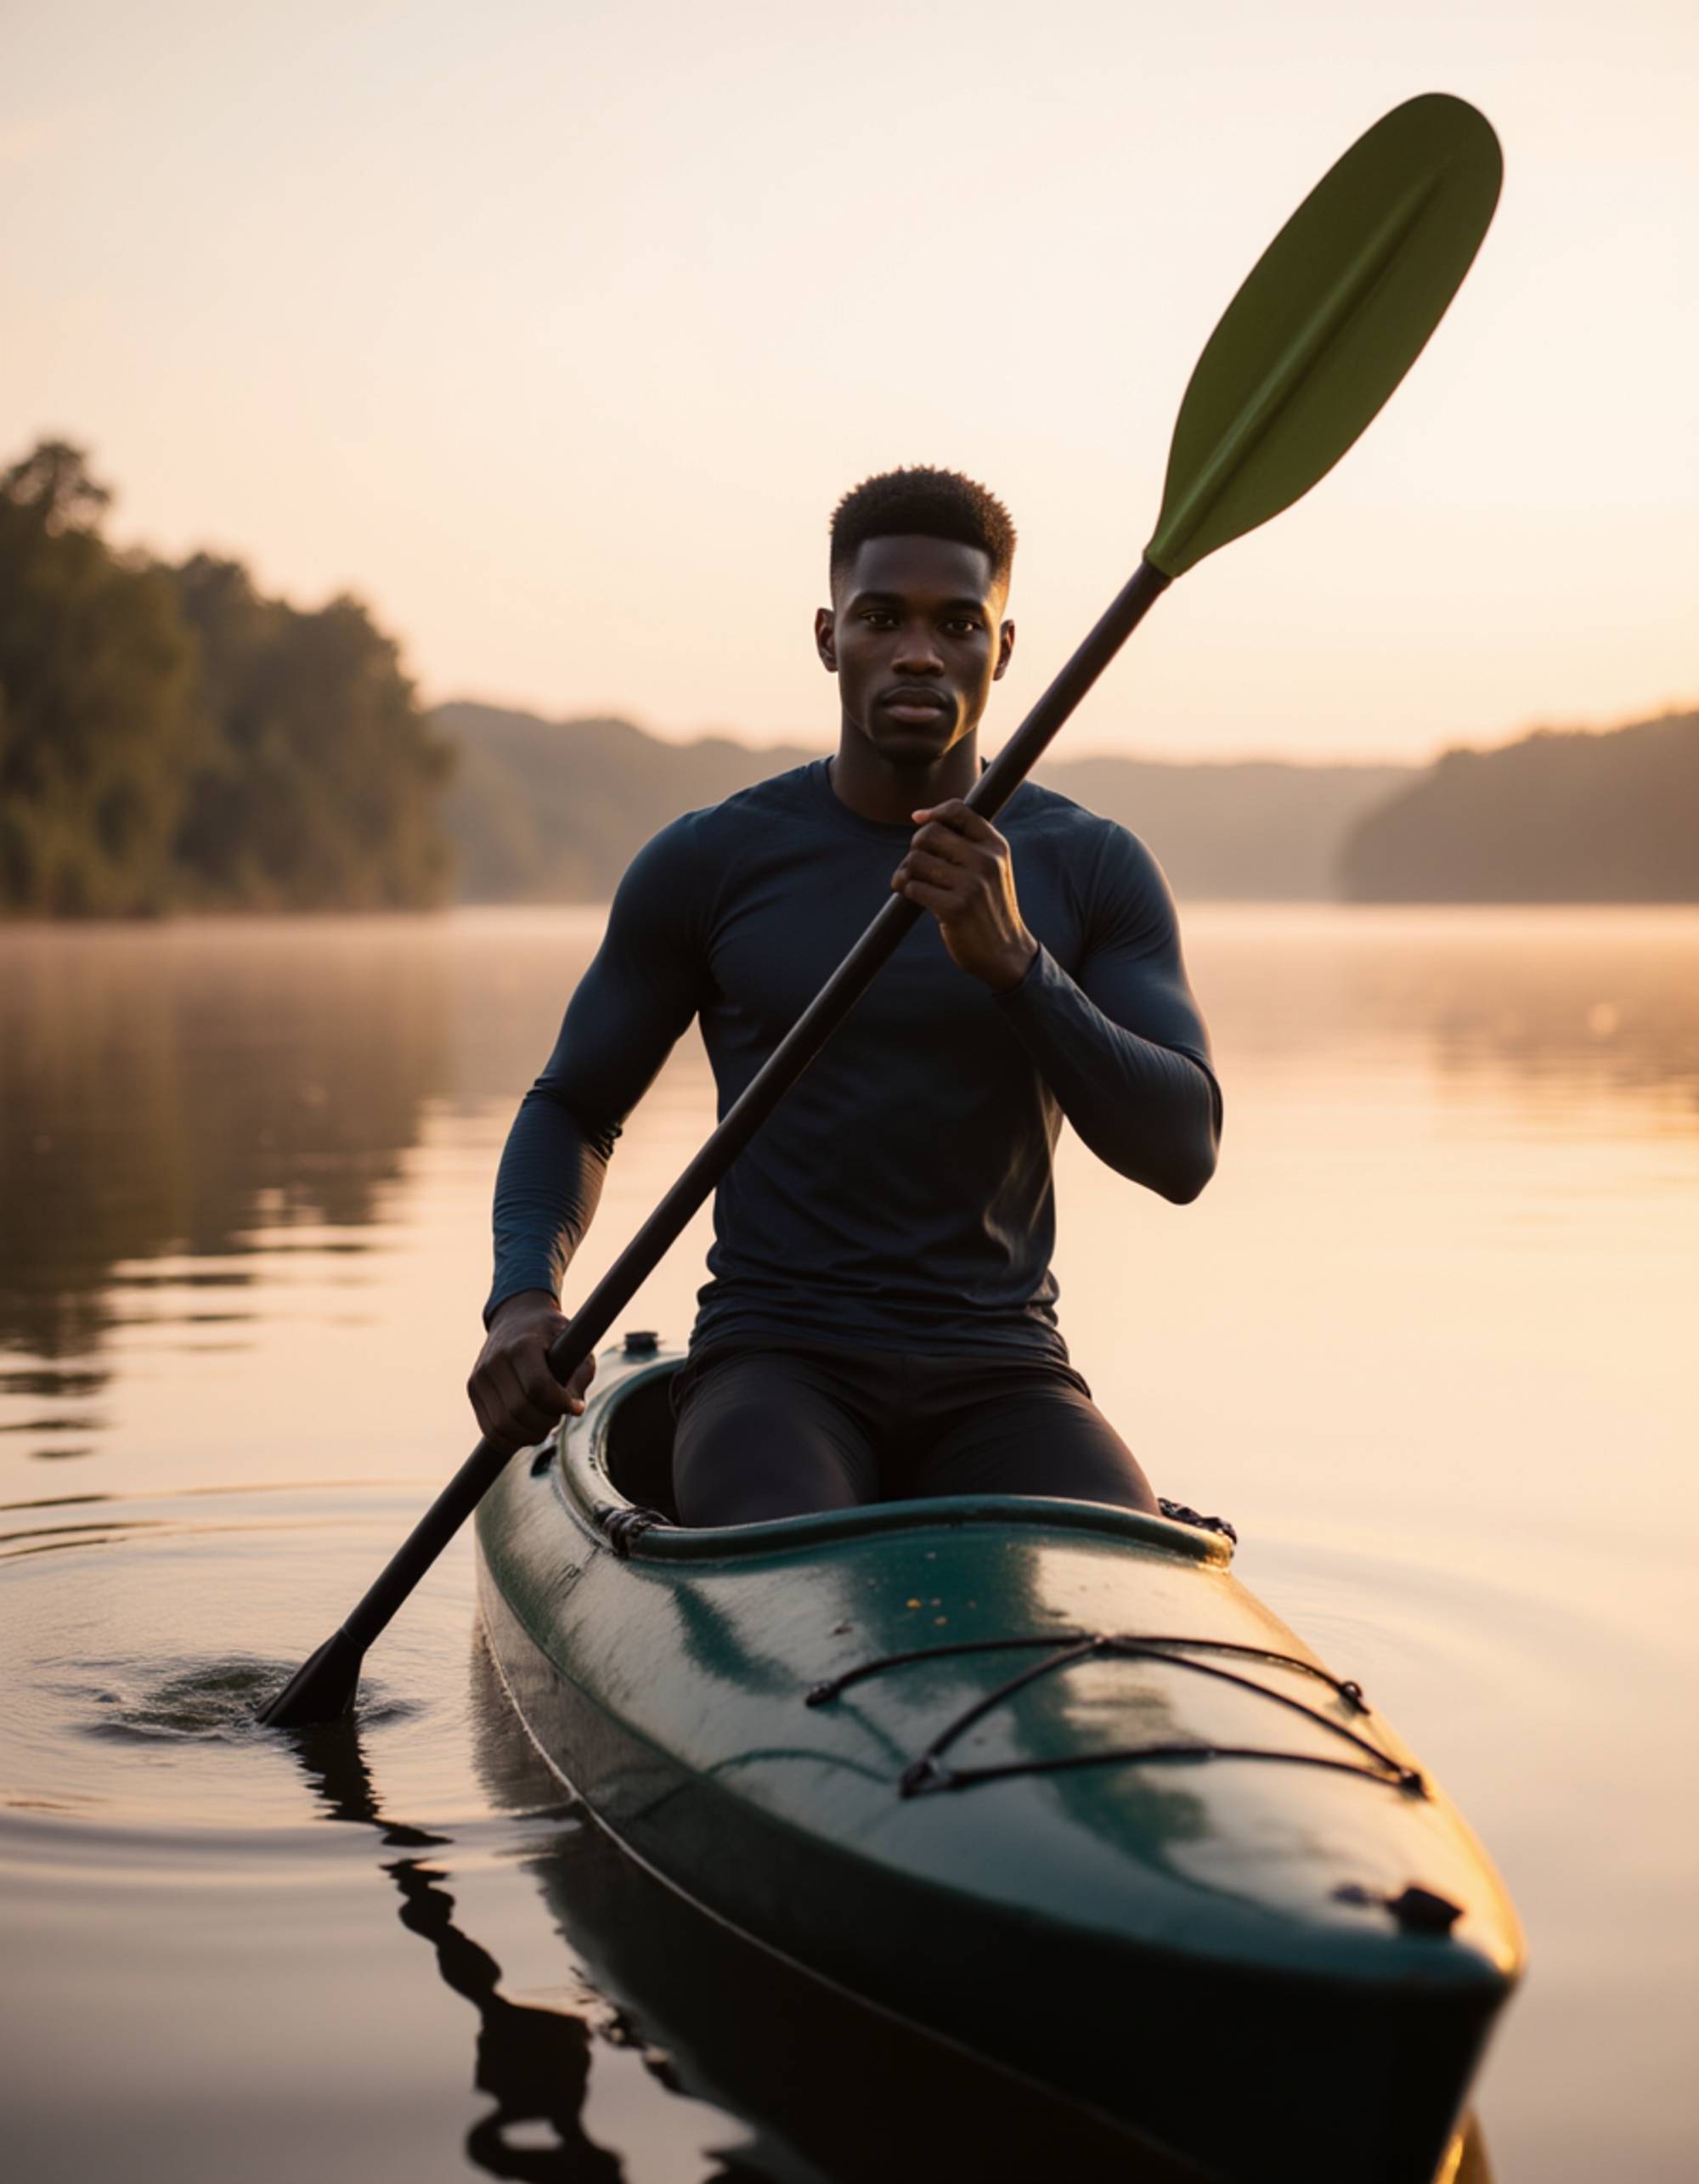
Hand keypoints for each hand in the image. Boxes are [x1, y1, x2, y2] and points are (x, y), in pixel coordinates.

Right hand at [468, 1291, 596, 1453]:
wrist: (516, 1317)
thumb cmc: (552, 1335)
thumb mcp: (575, 1345)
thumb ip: (579, 1377)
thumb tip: (573, 1410)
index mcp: (522, 1345)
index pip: (538, 1388)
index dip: (560, 1404)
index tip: (576, 1406)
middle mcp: (495, 1360)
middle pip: (519, 1411)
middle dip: (546, 1423)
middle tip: (559, 1416)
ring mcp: (479, 1376)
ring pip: (502, 1426)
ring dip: (529, 1435)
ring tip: (545, 1424)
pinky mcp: (473, 1389)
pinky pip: (489, 1429)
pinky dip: (510, 1439)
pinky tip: (528, 1432)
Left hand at [891, 800, 1038, 991]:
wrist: (1006, 953)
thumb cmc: (989, 907)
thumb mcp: (991, 868)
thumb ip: (966, 842)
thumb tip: (919, 816)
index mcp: (996, 846)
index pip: (958, 810)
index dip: (933, 813)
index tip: (920, 821)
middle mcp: (986, 861)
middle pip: (928, 834)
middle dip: (916, 848)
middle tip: (920, 866)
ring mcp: (972, 885)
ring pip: (915, 860)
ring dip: (907, 872)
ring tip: (917, 884)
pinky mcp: (955, 909)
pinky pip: (913, 887)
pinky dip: (908, 892)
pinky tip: (917, 899)